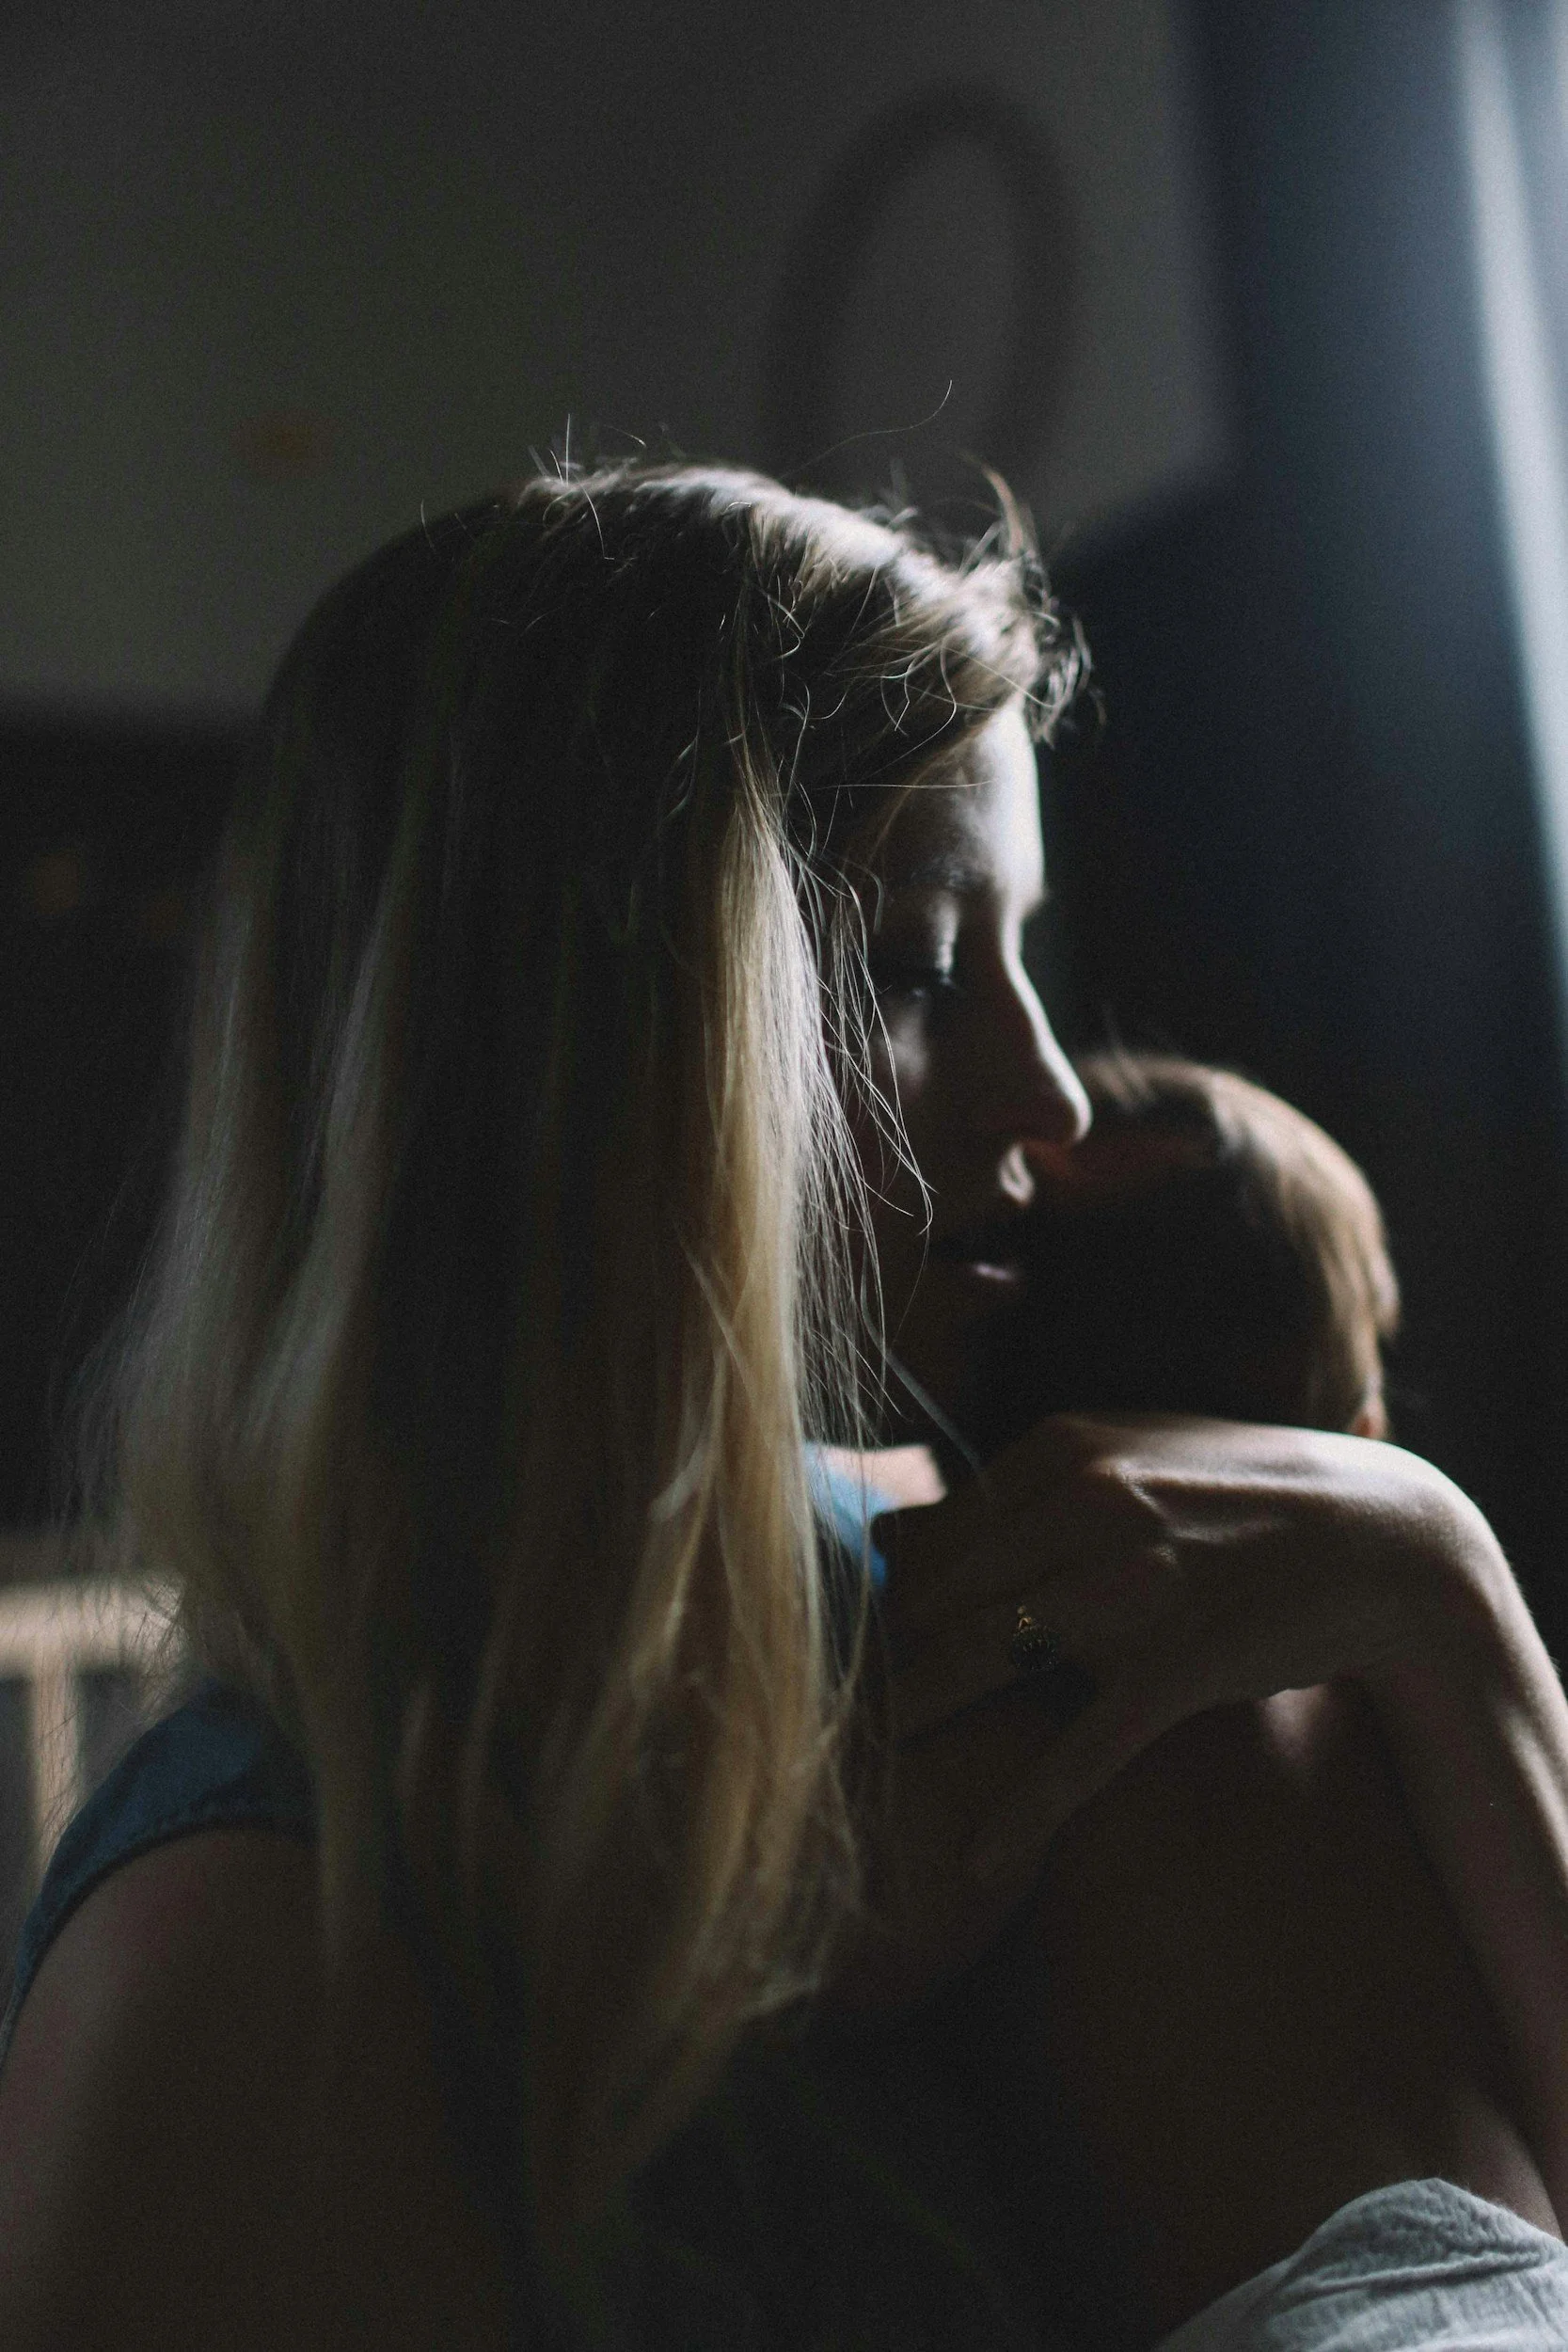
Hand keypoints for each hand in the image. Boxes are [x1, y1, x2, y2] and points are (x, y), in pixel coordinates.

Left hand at [835, 1412, 1500, 2008]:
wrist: (1381, 1542)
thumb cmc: (1236, 1496)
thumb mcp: (1123, 1459)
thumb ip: (1008, 1493)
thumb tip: (886, 1530)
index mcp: (1060, 1450)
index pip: (922, 1536)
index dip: (878, 1607)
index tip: (846, 1661)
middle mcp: (1084, 1505)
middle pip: (931, 1600)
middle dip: (874, 1668)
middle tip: (824, 1728)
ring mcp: (1130, 1586)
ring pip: (977, 1663)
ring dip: (908, 1728)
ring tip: (850, 1784)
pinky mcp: (1176, 1666)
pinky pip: (1076, 1748)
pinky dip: (1022, 1809)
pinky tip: (976, 1861)